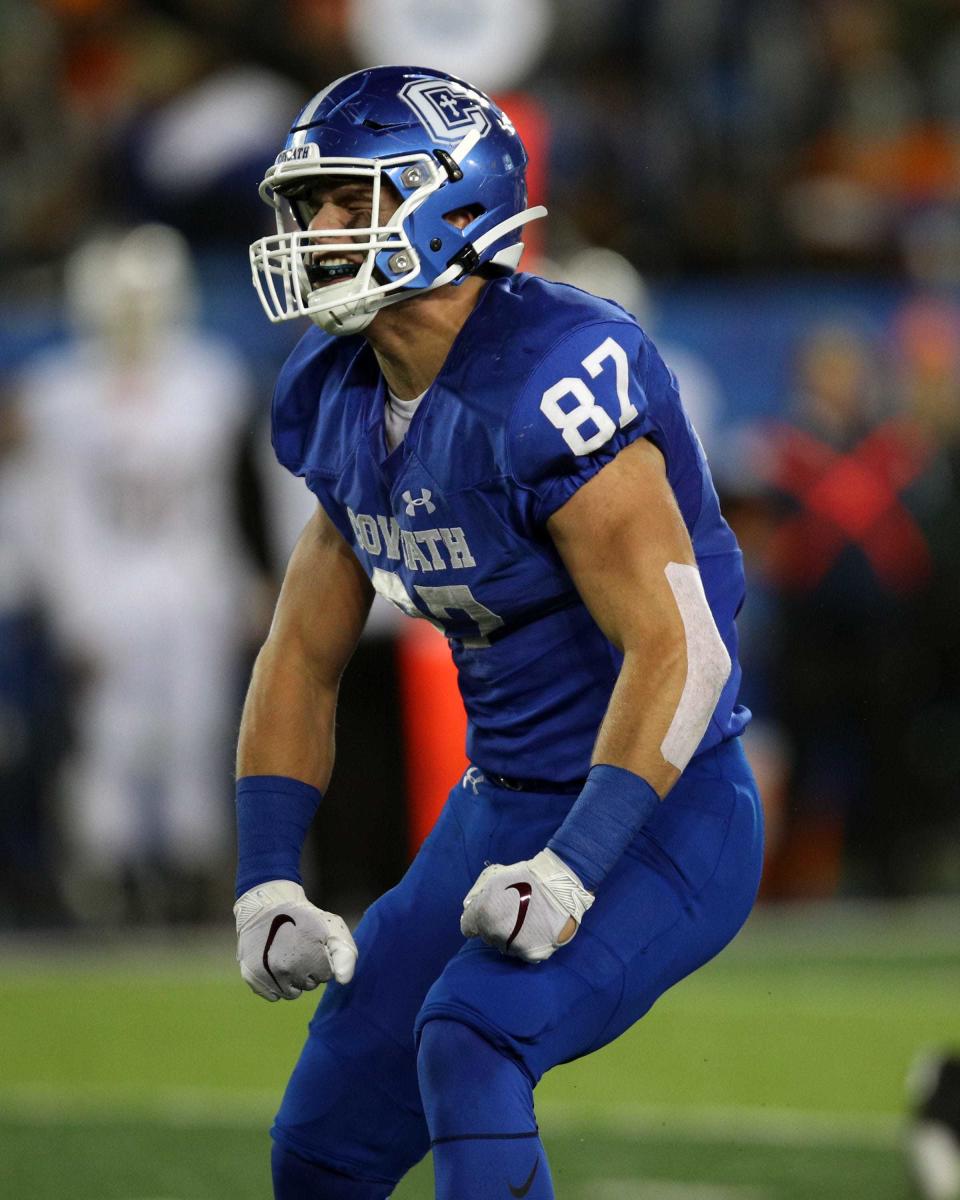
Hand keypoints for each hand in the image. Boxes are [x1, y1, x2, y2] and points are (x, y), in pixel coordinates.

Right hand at [234, 879, 357, 1000]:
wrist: (266, 905)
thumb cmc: (304, 917)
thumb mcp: (332, 927)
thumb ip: (345, 954)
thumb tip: (342, 980)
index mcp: (310, 953)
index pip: (325, 975)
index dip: (321, 959)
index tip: (313, 944)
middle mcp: (287, 966)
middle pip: (309, 985)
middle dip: (308, 970)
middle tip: (299, 948)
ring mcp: (268, 973)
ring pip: (291, 994)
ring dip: (293, 980)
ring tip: (288, 956)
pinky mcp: (253, 977)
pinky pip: (273, 995)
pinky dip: (275, 984)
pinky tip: (274, 964)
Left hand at [460, 848, 593, 962]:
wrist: (560, 885)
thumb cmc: (526, 876)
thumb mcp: (494, 877)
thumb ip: (479, 896)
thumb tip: (473, 908)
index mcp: (484, 913)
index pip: (468, 927)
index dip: (476, 920)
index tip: (484, 916)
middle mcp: (495, 933)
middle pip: (487, 936)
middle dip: (494, 926)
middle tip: (512, 913)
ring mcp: (514, 946)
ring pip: (505, 946)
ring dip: (510, 936)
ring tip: (526, 921)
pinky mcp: (532, 955)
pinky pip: (523, 952)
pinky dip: (527, 944)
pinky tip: (536, 930)